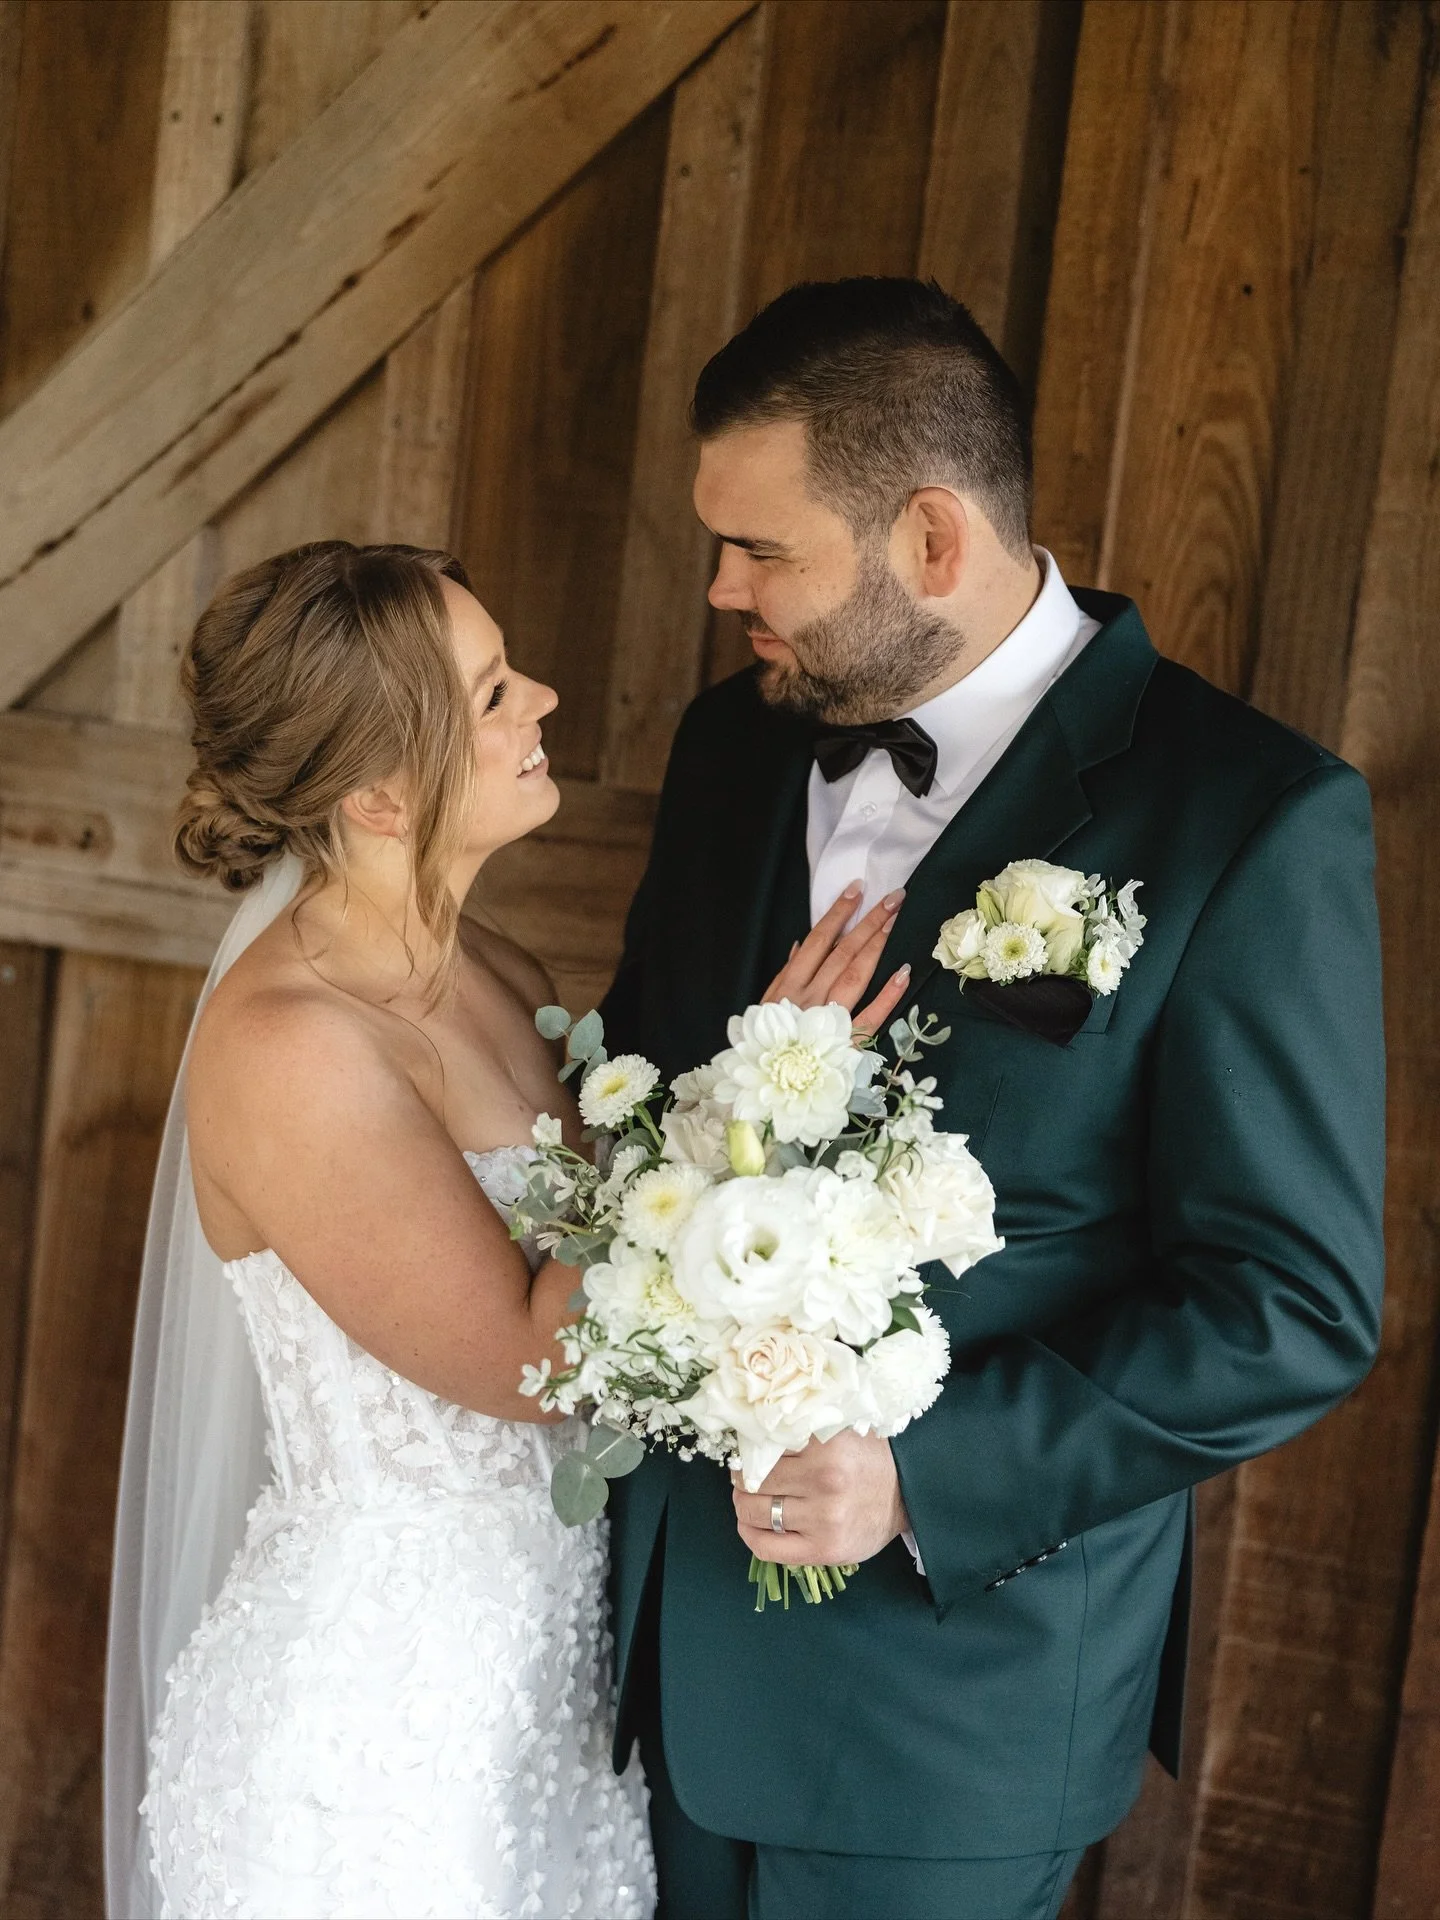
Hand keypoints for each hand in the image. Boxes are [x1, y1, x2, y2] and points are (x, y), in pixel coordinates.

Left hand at [732, 1430, 909, 1566]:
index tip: (746, 1449)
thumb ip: (802, 1429)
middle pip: (754, 1479)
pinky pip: (766, 1548)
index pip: (764, 1446)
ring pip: (755, 1511)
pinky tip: (750, 1524)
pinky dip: (749, 1534)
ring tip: (748, 1496)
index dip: (749, 1448)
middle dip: (742, 1476)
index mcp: (827, 1447)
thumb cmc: (867, 1459)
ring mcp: (823, 1520)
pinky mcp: (823, 1550)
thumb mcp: (839, 1431)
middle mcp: (825, 1482)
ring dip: (743, 1503)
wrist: (906, 1496)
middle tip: (743, 1473)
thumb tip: (752, 1431)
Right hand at [764, 881, 910, 1038]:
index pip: (817, 942)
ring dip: (877, 945)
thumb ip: (785, 975)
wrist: (765, 1092)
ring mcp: (828, 1021)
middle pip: (843, 953)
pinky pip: (871, 1017)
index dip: (838, 914)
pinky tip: (903, 971)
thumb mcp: (767, 1006)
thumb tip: (800, 944)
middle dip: (868, 922)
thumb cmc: (766, 1047)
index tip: (857, 891)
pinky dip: (888, 994)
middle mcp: (809, 999)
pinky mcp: (846, 1046)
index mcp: (788, 988)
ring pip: (856, 975)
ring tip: (896, 920)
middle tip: (893, 898)